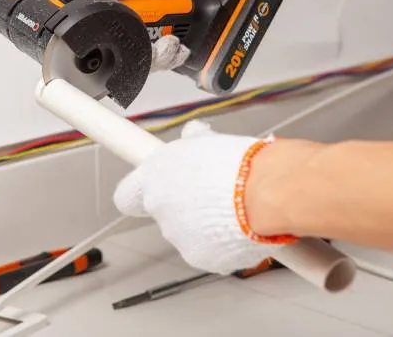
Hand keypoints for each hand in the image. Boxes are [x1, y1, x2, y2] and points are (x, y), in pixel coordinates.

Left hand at [113, 121, 295, 273]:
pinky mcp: (202, 257)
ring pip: (189, 233)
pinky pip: (211, 250)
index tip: (152, 191)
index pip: (127, 196)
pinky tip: (242, 228)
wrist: (265, 192)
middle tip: (214, 195)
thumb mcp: (208, 141)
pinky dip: (224, 243)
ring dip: (206, 226)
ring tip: (234, 209)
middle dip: (186, 206)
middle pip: (166, 213)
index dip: (139, 194)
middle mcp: (160, 208)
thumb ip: (193, 144)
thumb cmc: (238, 162)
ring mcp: (179, 236)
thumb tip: (194, 135)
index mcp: (154, 177)